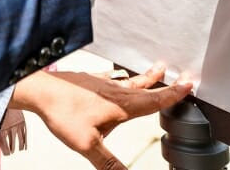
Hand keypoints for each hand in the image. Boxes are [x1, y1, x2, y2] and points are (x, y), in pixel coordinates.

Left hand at [16, 65, 191, 169]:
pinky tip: (116, 74)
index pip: (154, 100)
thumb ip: (109, 164)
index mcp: (121, 106)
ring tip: (157, 69)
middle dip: (164, 83)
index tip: (189, 85)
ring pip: (129, 79)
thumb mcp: (88, 146)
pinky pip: (110, 75)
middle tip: (180, 75)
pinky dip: (119, 74)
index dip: (173, 95)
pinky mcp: (88, 79)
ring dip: (145, 76)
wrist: (40, 91)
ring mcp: (101, 83)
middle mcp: (115, 91)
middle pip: (145, 87)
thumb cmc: (62, 114)